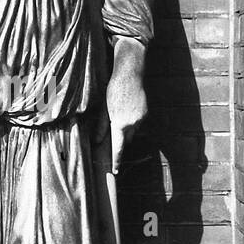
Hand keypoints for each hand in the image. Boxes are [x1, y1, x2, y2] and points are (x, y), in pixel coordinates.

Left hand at [105, 43, 146, 172]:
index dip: (116, 161)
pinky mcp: (146, 113)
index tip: (115, 171)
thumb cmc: (113, 89)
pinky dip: (131, 121)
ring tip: (118, 114)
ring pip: (133, 132)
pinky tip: (125, 109)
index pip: (118, 148)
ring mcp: (142, 118)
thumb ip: (101, 126)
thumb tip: (97, 141)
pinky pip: (138, 123)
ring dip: (125, 130)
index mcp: (121, 123)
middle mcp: (134, 123)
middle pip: (126, 141)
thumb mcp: (103, 108)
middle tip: (111, 136)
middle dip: (120, 141)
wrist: (130, 73)